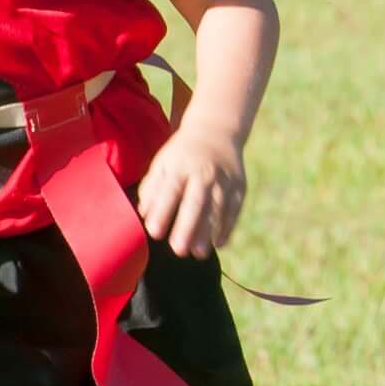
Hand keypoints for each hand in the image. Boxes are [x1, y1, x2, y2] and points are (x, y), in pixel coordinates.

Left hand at [137, 124, 246, 257]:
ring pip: (217, 208)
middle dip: (188, 226)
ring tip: (199, 254)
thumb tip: (145, 215)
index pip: (170, 191)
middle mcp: (204, 172)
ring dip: (209, 232)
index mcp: (180, 166)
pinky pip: (234, 209)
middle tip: (178, 250)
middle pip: (196, 202)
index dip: (162, 211)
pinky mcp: (239, 186)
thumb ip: (152, 189)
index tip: (154, 232)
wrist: (216, 132)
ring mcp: (224, 179)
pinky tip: (220, 244)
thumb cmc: (181, 155)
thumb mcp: (162, 164)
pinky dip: (228, 226)